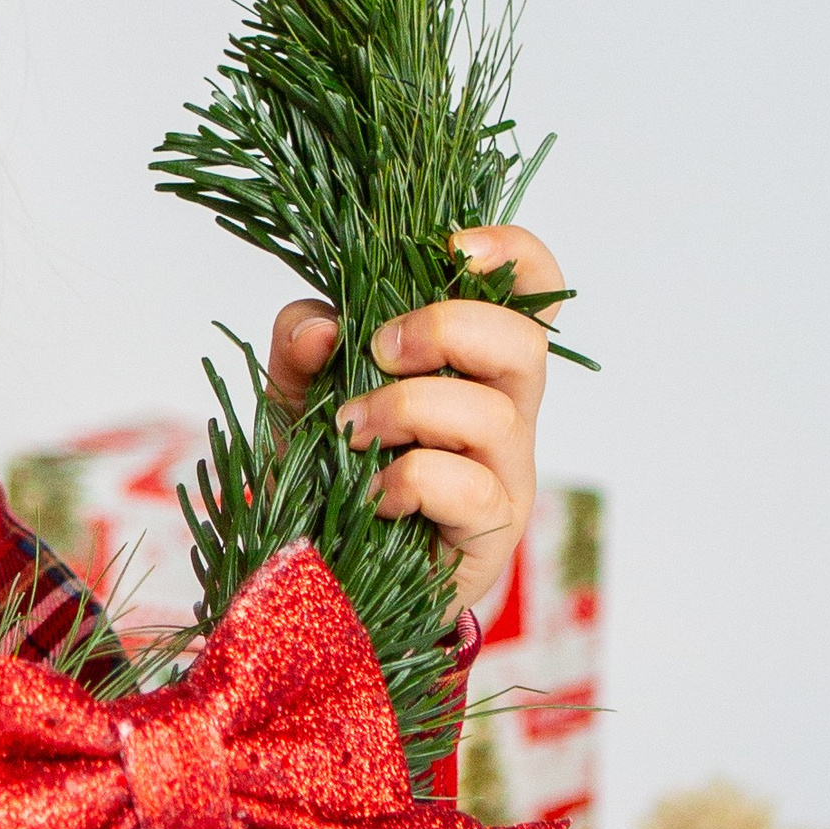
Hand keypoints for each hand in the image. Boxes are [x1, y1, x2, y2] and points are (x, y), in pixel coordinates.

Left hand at [267, 224, 561, 610]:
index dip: (511, 253)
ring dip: (406, 410)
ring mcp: (504, 475)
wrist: (324, 580)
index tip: (449, 247)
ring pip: (492, 415)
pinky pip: (465, 488)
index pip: (532, 289)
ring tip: (351, 431)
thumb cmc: (327, 478)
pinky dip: (407, 480)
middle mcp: (504, 411)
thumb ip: (300, 350)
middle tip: (377, 351)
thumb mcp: (298, 401)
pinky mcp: (489, 535)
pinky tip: (371, 494)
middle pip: (524, 343)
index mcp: (472, 363)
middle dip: (445, 329)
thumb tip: (322, 326)